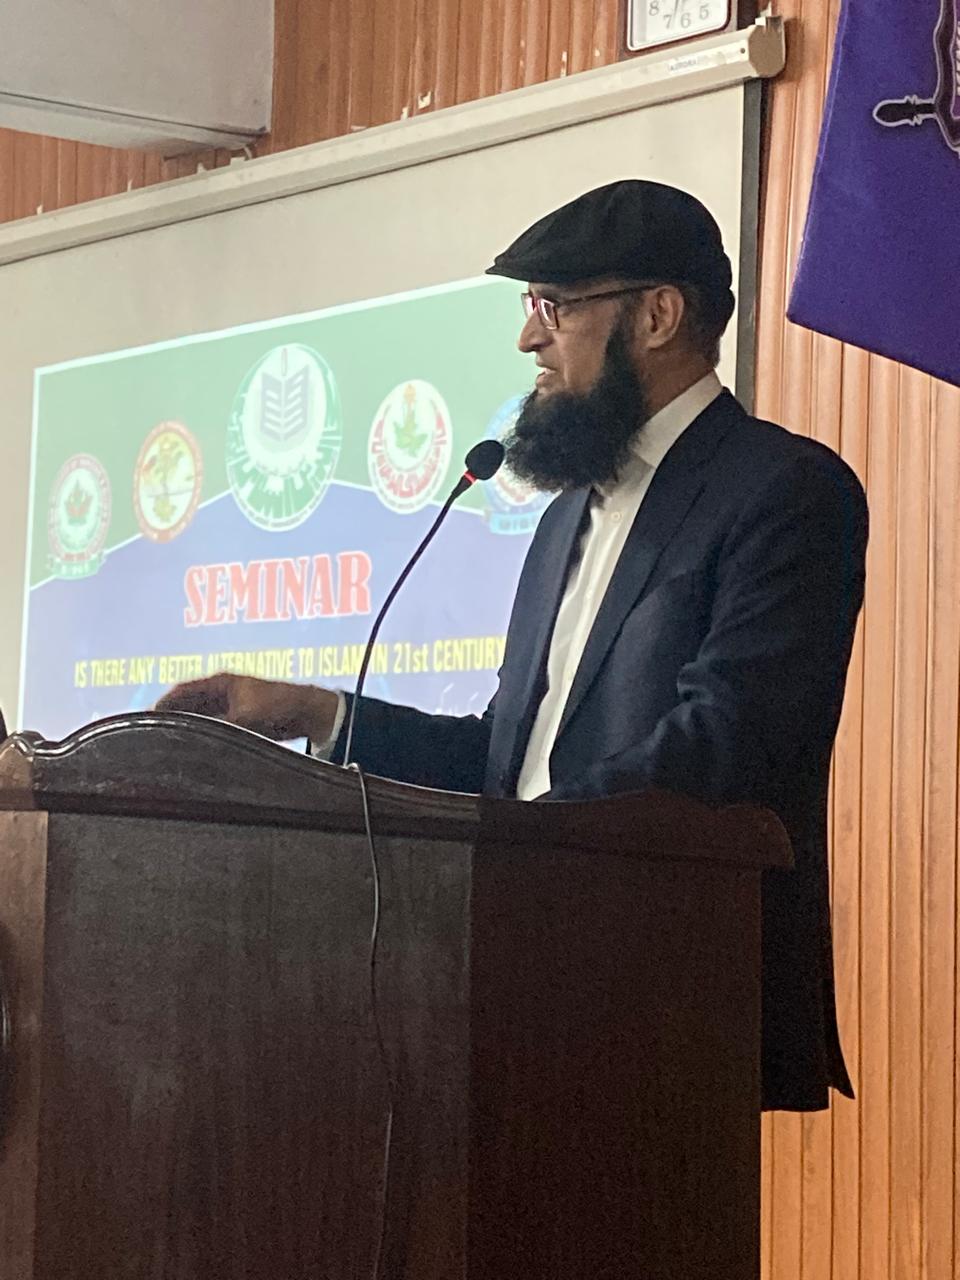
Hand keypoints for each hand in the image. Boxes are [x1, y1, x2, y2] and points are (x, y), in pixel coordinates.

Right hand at [154, 672, 339, 742]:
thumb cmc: (278, 705)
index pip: (180, 691)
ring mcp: (231, 706)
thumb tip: (193, 745)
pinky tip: (195, 753)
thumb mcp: (244, 719)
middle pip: (187, 706)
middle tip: (151, 739)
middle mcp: (222, 692)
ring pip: (200, 720)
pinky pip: (214, 730)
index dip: (162, 705)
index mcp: (220, 682)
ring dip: (188, 731)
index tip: (145, 720)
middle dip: (172, 720)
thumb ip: (218, 731)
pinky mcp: (240, 721)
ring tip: (168, 749)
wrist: (310, 712)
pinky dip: (204, 738)